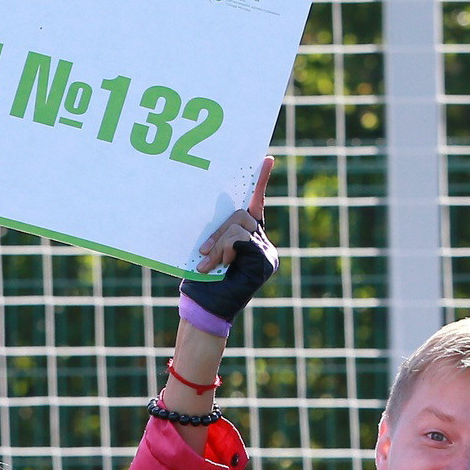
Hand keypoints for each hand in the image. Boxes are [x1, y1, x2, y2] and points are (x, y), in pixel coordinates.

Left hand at [180, 157, 278, 331]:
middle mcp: (262, 245)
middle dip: (218, 231)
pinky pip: (241, 239)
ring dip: (219, 243)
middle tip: (203, 252)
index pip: (257, 206)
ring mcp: (267, 254)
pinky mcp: (265, 262)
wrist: (204, 310)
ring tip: (208, 264)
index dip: (260, 182)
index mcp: (248, 240)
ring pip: (240, 226)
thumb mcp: (208, 250)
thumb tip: (220, 219)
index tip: (266, 159)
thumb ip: (219, 234)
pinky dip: (225, 250)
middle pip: (242, 214)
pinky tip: (220, 266)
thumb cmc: (202, 284)